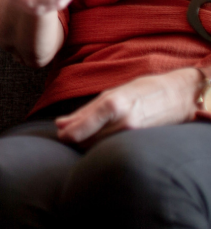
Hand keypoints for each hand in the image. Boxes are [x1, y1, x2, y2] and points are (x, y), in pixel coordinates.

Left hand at [55, 69, 202, 144]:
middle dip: (76, 139)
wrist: (177, 96)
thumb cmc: (141, 90)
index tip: (60, 135)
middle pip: (90, 140)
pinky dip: (103, 145)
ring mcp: (134, 134)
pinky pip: (114, 147)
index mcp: (113, 104)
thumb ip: (85, 111)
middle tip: (69, 133)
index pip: (84, 126)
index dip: (69, 134)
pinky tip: (101, 139)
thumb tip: (60, 124)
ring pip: (101, 147)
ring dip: (88, 143)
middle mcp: (123, 121)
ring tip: (84, 135)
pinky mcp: (141, 142)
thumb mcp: (111, 93)